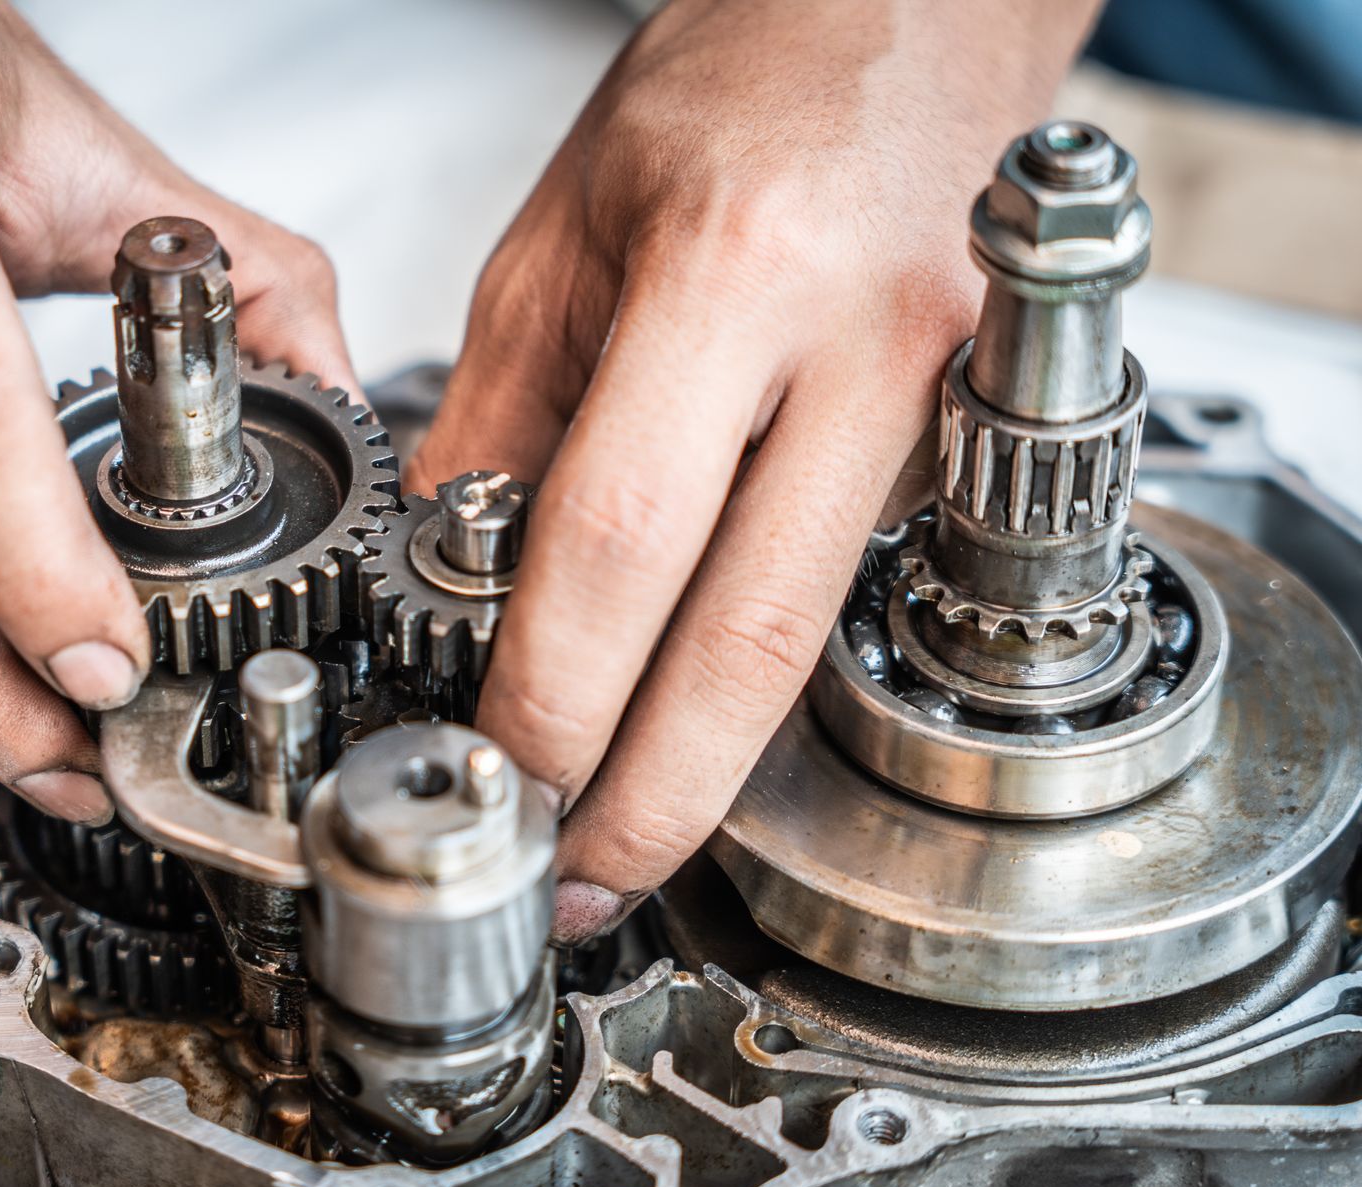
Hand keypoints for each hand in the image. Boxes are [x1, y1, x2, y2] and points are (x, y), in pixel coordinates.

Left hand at [406, 0, 1098, 939]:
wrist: (905, 22)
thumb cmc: (734, 85)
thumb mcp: (561, 236)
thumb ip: (499, 416)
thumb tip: (448, 573)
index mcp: (735, 275)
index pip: (622, 542)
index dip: (552, 692)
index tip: (496, 770)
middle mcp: (860, 350)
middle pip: (749, 648)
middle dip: (648, 799)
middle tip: (572, 880)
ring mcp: (936, 404)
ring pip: (809, 644)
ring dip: (703, 765)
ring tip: (612, 833)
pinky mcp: (958, 442)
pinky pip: (837, 589)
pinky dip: (753, 682)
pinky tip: (688, 724)